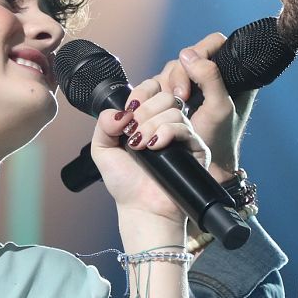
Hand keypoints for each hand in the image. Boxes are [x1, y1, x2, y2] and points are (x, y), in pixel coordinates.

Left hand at [88, 95, 210, 222]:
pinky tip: (154, 147)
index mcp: (147, 119)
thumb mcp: (102, 149)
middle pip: (164, 96)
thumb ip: (103, 124)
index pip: (152, 88)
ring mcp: (182, 135)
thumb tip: (120, 111)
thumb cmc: (125, 183)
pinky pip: (184, 128)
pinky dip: (166, 133)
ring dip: (152, 125)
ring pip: (173, 110)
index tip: (128, 114)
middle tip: (132, 135)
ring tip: (140, 146)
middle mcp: (166, 123)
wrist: (141, 208)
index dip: (140, 95)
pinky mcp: (195, 148)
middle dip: (144, 112)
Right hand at [130, 32, 255, 181]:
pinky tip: (157, 107)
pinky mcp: (174, 97)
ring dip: (166, 86)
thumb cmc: (219, 139)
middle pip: (187, 56)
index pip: (214, 44)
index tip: (193, 79)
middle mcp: (210, 75)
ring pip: (170, 70)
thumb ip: (211, 78)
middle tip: (181, 99)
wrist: (203, 165)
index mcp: (232, 73)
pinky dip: (155, 93)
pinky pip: (159, 83)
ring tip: (173, 107)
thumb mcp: (220, 108)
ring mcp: (191, 86)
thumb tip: (189, 54)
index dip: (201, 54)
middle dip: (179, 76)